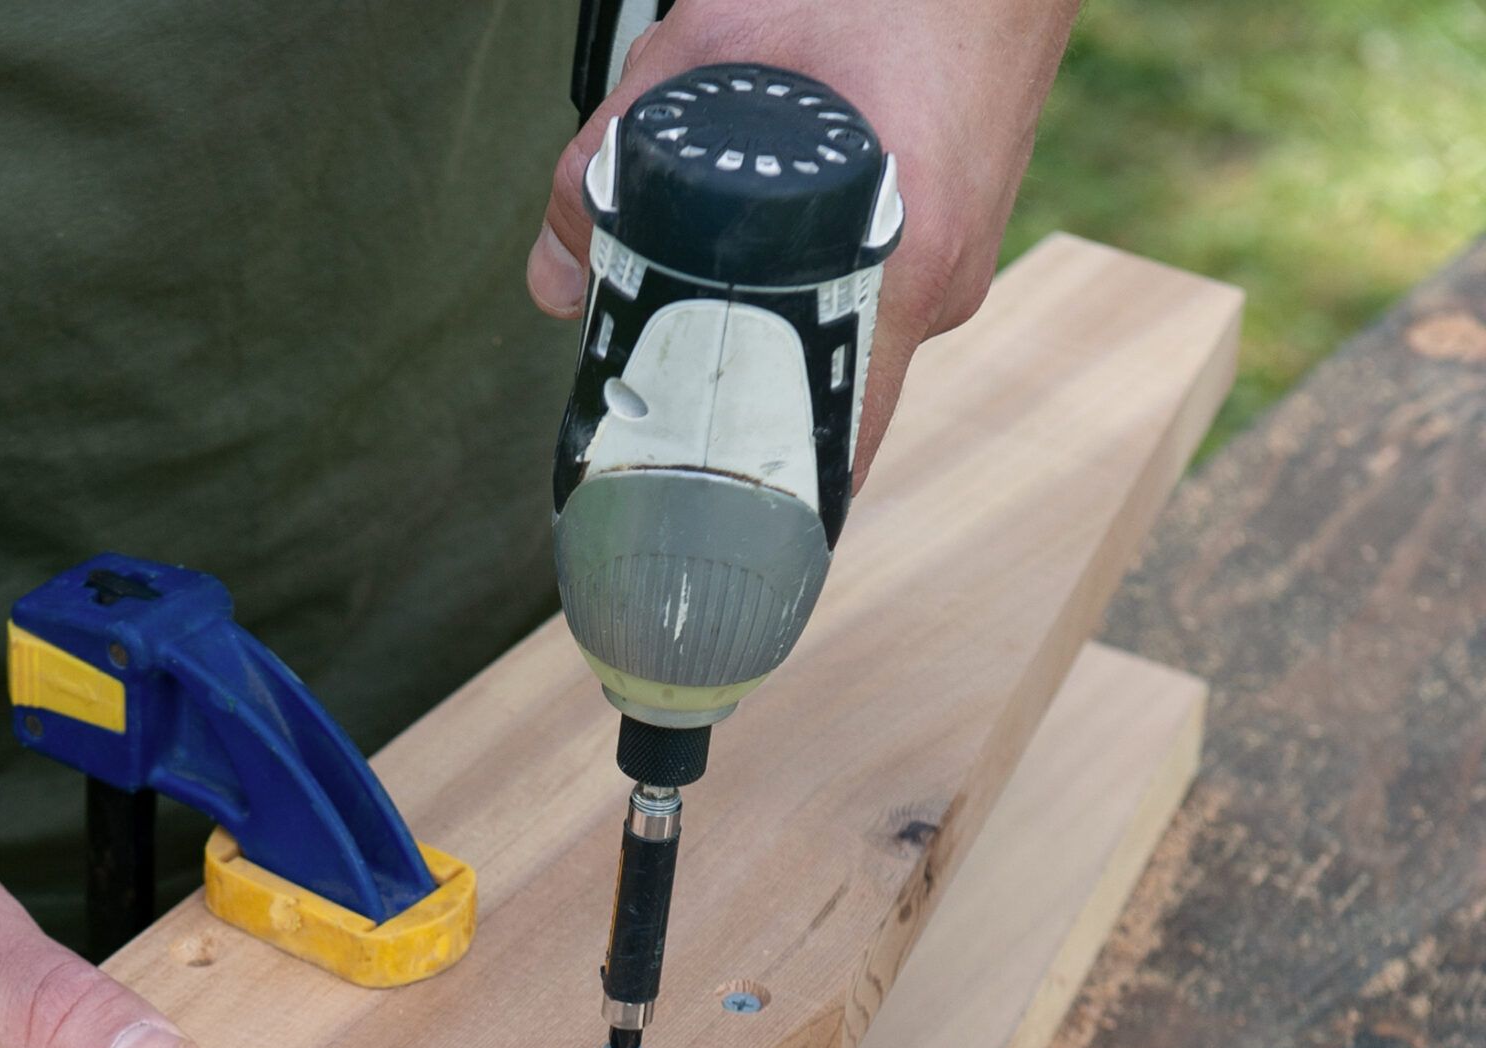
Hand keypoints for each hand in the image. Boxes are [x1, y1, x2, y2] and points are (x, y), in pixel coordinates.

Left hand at [527, 0, 1079, 484]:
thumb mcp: (703, 58)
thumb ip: (603, 170)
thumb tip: (554, 287)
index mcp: (903, 267)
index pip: (833, 449)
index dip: (760, 501)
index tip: (693, 523)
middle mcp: (941, 284)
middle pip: (811, 389)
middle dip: (722, 384)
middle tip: (648, 366)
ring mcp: (959, 259)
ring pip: (830, 327)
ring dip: (759, 310)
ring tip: (700, 250)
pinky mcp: (956, 226)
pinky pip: (862, 282)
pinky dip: (801, 267)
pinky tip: (762, 216)